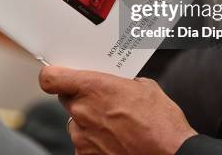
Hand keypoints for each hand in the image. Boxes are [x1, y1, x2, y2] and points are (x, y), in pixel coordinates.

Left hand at [39, 66, 196, 154]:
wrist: (171, 154)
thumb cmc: (161, 123)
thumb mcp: (144, 87)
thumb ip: (121, 82)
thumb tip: (118, 85)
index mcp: (92, 88)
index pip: (50, 78)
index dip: (52, 76)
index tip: (57, 76)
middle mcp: (82, 111)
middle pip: (66, 100)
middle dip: (81, 100)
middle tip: (102, 103)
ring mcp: (82, 137)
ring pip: (76, 124)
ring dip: (89, 123)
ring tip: (115, 126)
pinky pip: (84, 144)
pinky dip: (96, 143)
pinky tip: (116, 142)